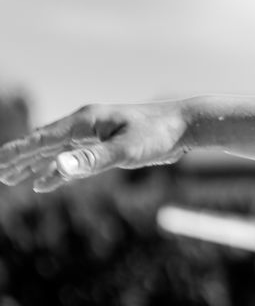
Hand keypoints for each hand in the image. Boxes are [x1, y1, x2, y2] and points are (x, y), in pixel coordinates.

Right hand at [0, 101, 190, 192]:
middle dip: (19, 158)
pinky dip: (57, 170)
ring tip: (12, 178)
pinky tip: (46, 183)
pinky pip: (73, 158)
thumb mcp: (126, 150)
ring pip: (56, 150)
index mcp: (85, 122)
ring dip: (34, 164)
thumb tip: (56, 167)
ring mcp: (96, 133)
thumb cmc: (159, 134)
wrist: (186, 125)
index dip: (18, 151)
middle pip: (43, 143)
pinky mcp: (107, 144)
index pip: (42, 138)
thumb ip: (92, 160)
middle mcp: (87, 124)